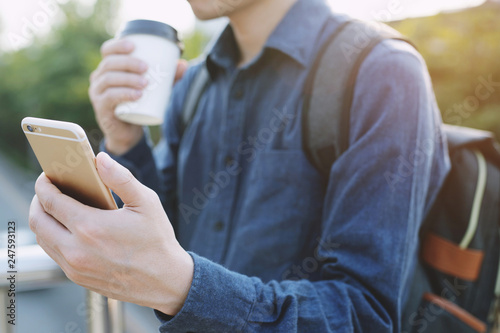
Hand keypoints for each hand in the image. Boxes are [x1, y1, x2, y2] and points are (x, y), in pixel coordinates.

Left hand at [29, 152, 193, 314]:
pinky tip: (68, 228)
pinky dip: (54, 237)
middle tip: (48, 190)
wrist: (165, 281)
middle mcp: (76, 249)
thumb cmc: (157, 240)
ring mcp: (74, 267)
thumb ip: (120, 178)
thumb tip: (100, 158)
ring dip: (43, 220)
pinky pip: (54, 254)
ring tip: (56, 207)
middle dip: (38, 201)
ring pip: (42, 239)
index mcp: (90, 227)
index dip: (44, 185)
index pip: (50, 201)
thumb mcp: (146, 202)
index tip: (46, 176)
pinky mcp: (78, 278)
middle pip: (38, 220)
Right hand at [89, 39, 187, 154]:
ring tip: (145, 83)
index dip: (118, 45)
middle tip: (146, 67)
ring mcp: (97, 93)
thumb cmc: (138, 105)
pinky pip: (109, 97)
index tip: (134, 46)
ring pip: (109, 79)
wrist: (127, 131)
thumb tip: (184, 65)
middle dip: (128, 63)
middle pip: (109, 64)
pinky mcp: (101, 108)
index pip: (107, 50)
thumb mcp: (153, 89)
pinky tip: (136, 95)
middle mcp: (99, 78)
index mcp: (109, 68)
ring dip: (128, 79)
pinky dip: (124, 94)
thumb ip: (168, 78)